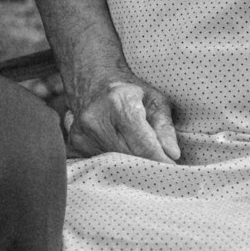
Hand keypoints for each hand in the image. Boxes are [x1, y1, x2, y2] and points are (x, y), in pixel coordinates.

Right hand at [64, 69, 181, 163]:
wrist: (92, 79)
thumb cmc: (130, 89)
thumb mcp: (154, 99)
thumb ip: (164, 127)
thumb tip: (173, 154)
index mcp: (118, 103)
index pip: (144, 144)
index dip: (161, 161)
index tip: (174, 171)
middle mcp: (96, 118)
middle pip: (130, 157)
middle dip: (149, 166)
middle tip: (163, 170)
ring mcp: (82, 133)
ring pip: (115, 164)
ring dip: (132, 167)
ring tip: (144, 161)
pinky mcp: (75, 144)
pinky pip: (101, 163)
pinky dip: (116, 164)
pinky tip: (123, 156)